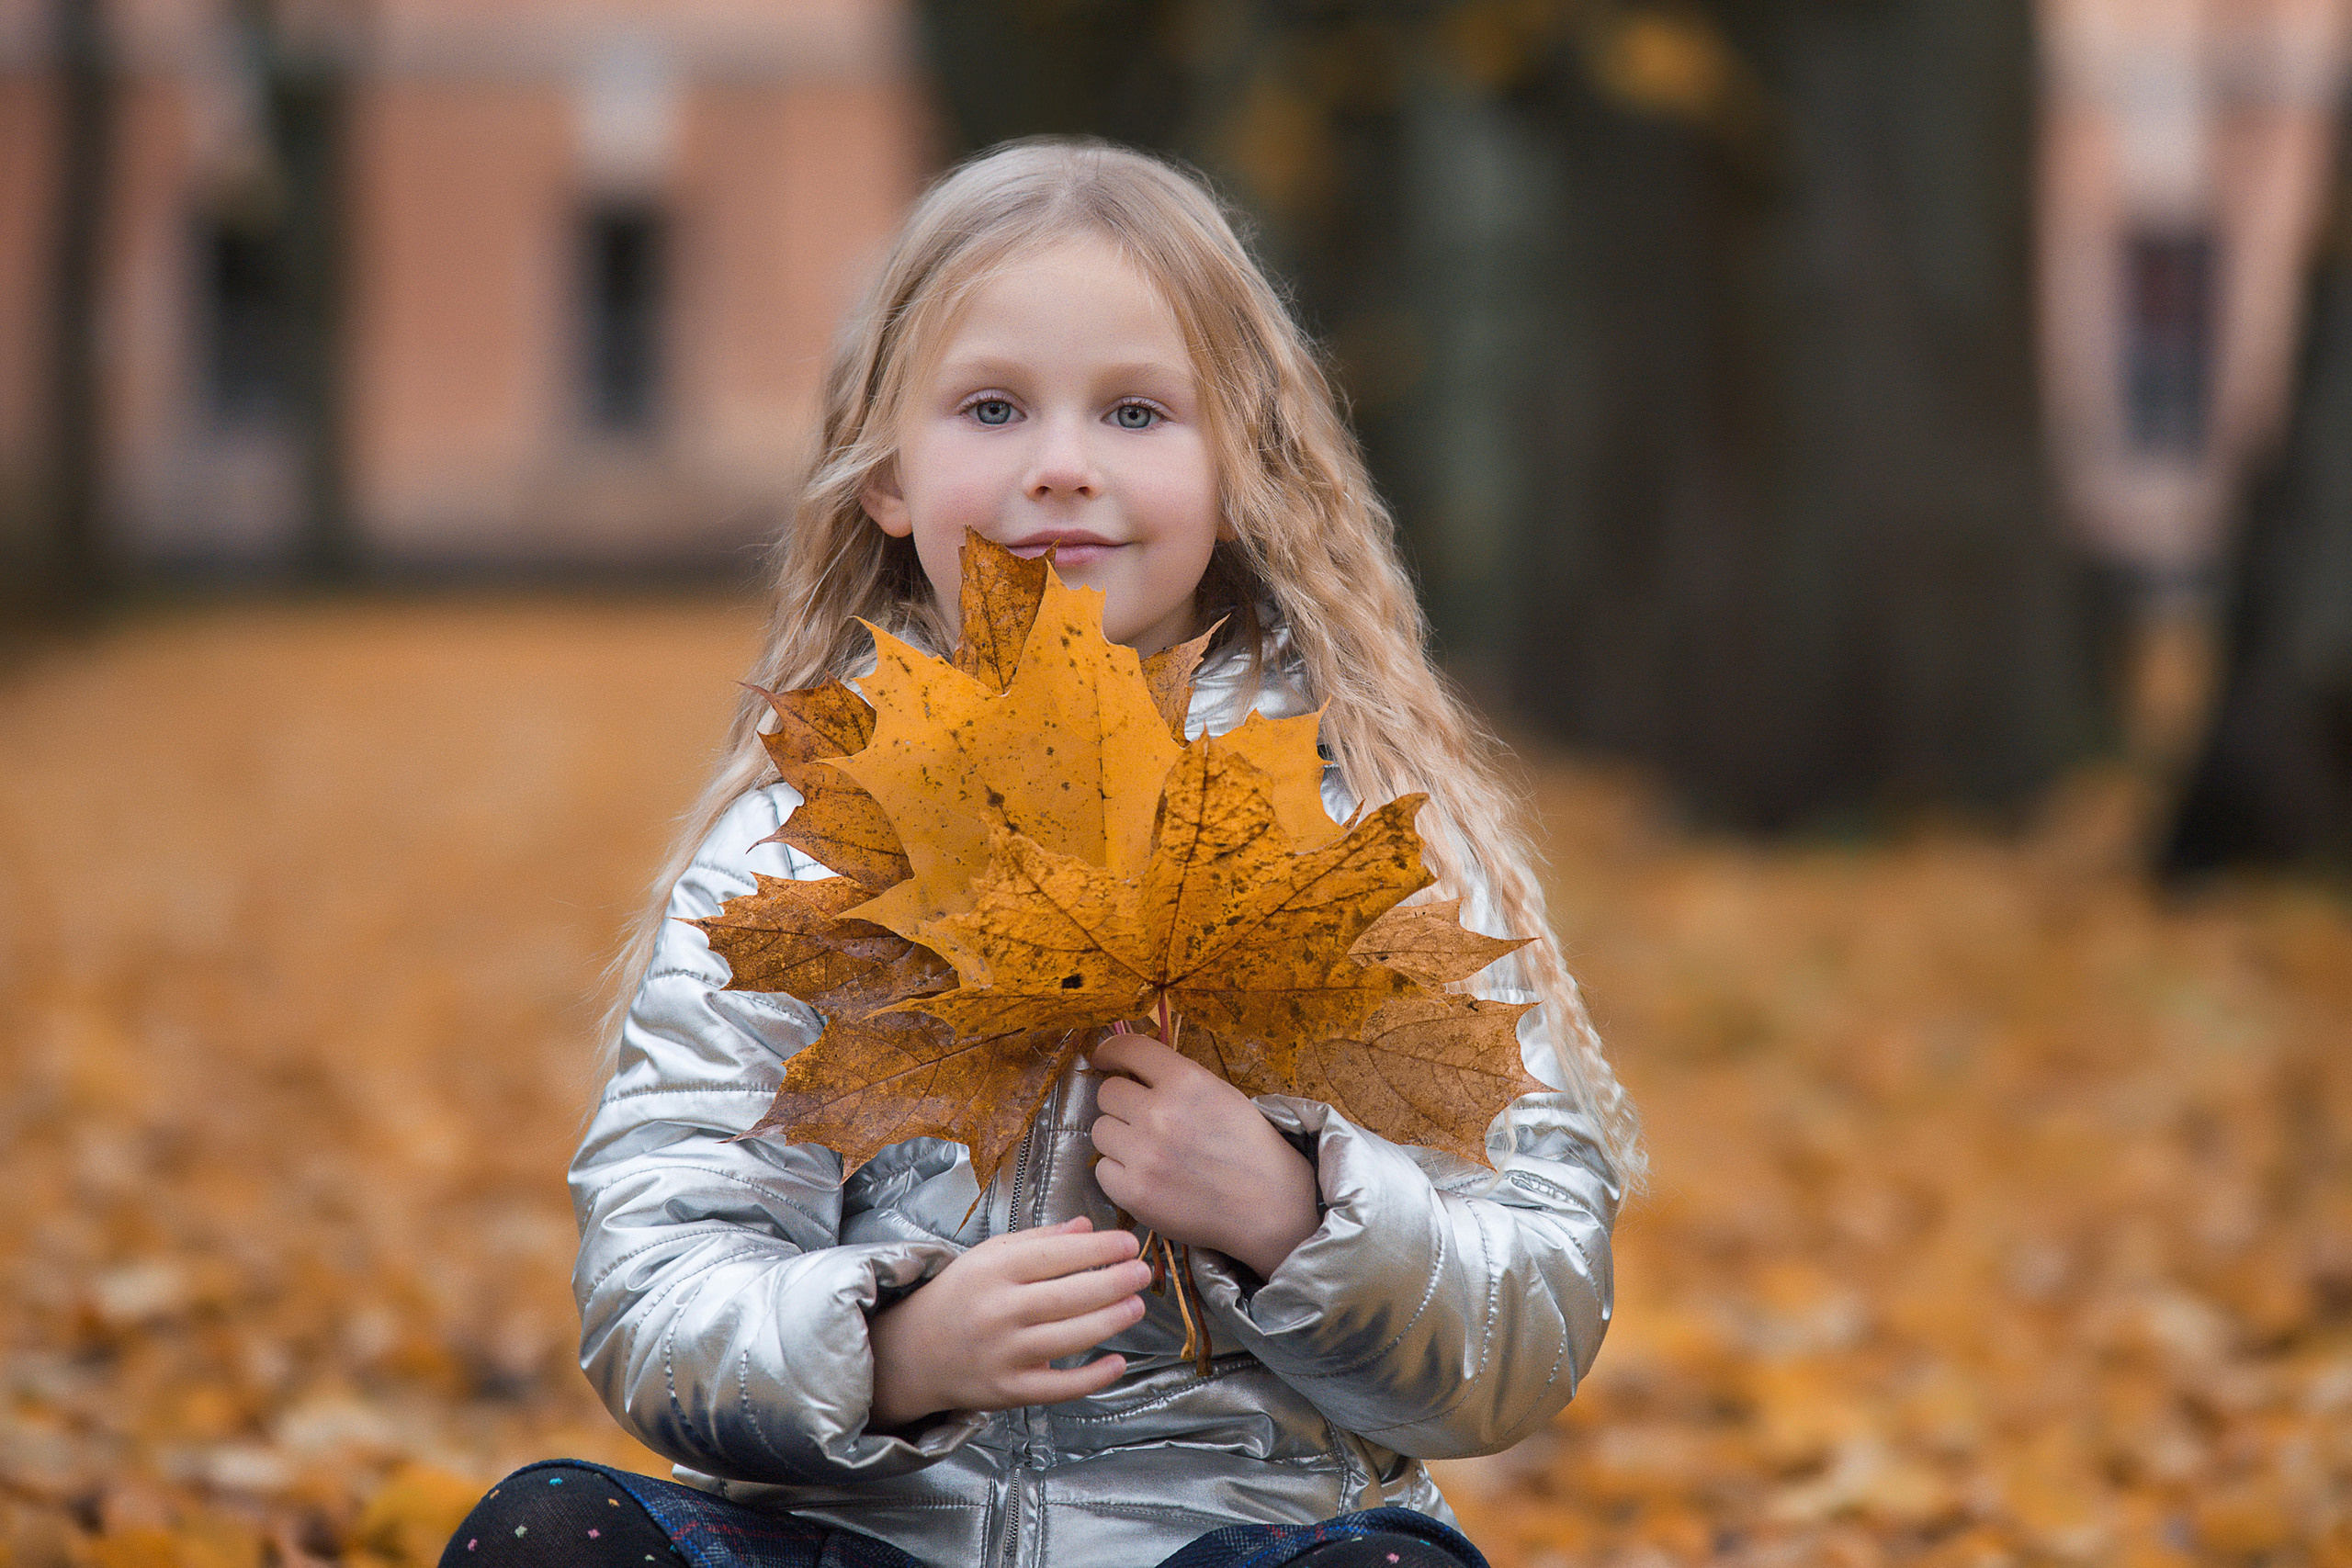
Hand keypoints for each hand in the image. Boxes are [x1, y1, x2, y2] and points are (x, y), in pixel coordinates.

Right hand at [866, 1218, 1147, 1430]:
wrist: (913, 1351)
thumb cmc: (959, 1296)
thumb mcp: (989, 1256)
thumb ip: (1038, 1240)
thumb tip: (1086, 1226)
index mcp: (993, 1270)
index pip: (1054, 1255)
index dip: (1097, 1249)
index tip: (1129, 1243)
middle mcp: (998, 1311)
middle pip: (1066, 1296)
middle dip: (1112, 1283)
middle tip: (1142, 1273)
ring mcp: (1003, 1353)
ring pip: (1067, 1338)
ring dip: (1110, 1322)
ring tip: (1137, 1306)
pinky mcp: (1008, 1390)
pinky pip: (1058, 1387)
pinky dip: (1092, 1377)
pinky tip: (1118, 1362)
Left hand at [1089, 1032, 1320, 1277]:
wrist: (1269, 1205)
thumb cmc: (1248, 1147)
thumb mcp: (1220, 1093)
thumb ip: (1176, 1079)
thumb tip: (1130, 1068)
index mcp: (1186, 1081)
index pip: (1128, 1049)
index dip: (1110, 1051)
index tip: (1103, 1058)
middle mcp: (1160, 1113)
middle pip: (1107, 1093)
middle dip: (1121, 1103)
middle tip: (1142, 1120)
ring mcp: (1144, 1154)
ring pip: (1101, 1131)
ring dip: (1119, 1138)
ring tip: (1150, 1152)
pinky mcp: (1134, 1192)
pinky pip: (1103, 1170)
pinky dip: (1120, 1174)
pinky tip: (1148, 1178)